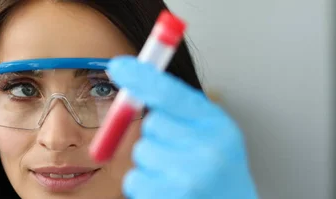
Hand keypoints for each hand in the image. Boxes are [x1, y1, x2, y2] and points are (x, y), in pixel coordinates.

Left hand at [107, 56, 258, 198]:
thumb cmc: (218, 168)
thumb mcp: (211, 131)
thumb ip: (178, 107)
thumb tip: (133, 77)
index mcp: (218, 125)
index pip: (171, 94)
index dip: (142, 77)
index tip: (117, 65)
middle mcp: (207, 150)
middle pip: (151, 124)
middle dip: (157, 136)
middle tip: (180, 153)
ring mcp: (188, 178)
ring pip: (140, 152)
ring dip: (150, 163)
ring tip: (176, 174)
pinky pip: (134, 180)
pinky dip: (144, 186)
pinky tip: (167, 190)